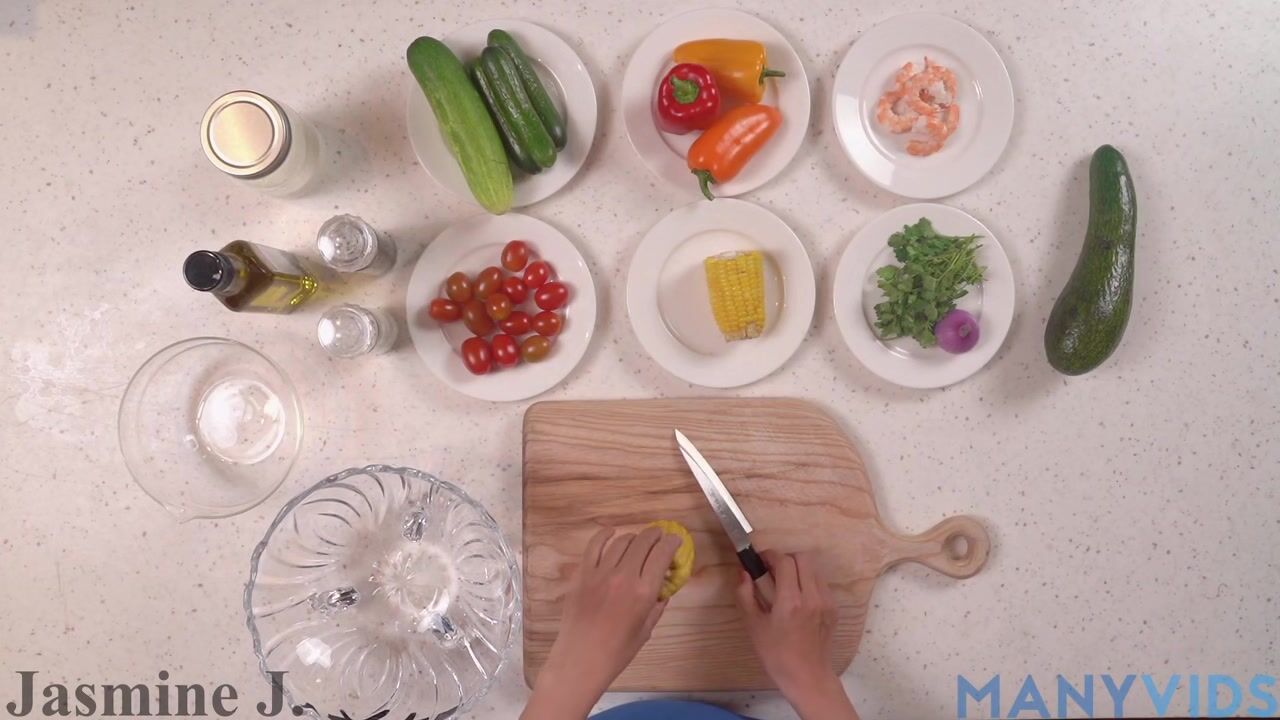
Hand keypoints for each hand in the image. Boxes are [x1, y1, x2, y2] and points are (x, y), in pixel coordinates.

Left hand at [522, 526, 682, 719]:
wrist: (581, 658)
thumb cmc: (617, 651)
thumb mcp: (646, 629)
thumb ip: (657, 605)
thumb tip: (664, 588)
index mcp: (644, 592)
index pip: (662, 554)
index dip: (672, 543)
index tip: (675, 541)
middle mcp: (624, 576)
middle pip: (643, 541)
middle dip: (655, 535)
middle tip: (659, 537)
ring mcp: (600, 573)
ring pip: (621, 541)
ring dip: (634, 537)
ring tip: (638, 541)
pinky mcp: (582, 573)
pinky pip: (594, 545)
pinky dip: (605, 535)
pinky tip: (611, 533)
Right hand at [735, 550, 858, 719]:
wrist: (807, 677)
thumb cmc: (776, 655)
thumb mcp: (753, 626)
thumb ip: (745, 595)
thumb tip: (743, 572)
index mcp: (790, 601)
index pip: (784, 561)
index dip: (770, 555)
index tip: (760, 559)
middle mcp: (812, 597)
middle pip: (803, 558)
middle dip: (785, 558)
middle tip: (772, 570)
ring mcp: (826, 602)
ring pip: (814, 569)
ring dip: (798, 569)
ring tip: (785, 584)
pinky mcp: (833, 608)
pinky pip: (821, 583)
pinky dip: (808, 581)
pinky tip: (798, 597)